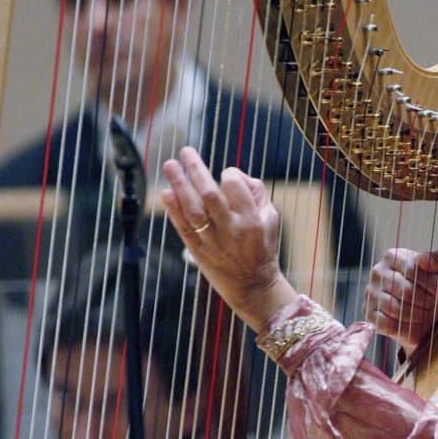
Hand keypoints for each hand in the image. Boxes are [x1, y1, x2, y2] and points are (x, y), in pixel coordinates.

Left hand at [162, 148, 297, 330]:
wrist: (253, 286)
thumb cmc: (262, 247)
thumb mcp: (271, 219)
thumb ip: (257, 193)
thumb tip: (236, 174)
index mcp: (252, 219)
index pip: (234, 185)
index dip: (228, 174)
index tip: (225, 175)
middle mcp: (231, 230)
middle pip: (209, 194)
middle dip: (196, 169)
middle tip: (185, 151)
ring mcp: (213, 242)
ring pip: (193, 209)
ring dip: (179, 185)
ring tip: (170, 165)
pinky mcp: (199, 252)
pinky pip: (184, 228)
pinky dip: (173, 210)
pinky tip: (166, 193)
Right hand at [363, 248, 437, 345]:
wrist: (420, 311)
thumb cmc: (430, 287)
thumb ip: (437, 259)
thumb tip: (423, 260)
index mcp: (393, 256)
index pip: (413, 269)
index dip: (433, 283)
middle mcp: (377, 272)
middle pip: (406, 290)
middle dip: (427, 301)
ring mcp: (371, 293)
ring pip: (397, 309)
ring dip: (418, 316)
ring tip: (429, 316)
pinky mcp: (368, 313)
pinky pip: (386, 324)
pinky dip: (404, 328)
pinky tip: (414, 325)